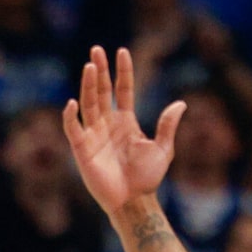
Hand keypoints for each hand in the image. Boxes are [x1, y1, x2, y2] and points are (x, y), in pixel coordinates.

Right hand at [62, 46, 180, 217]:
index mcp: (126, 122)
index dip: (122, 72)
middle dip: (99, 71)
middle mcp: (108, 124)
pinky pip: (73, 129)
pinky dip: (71, 117)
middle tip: (96, 50)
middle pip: (102, 91)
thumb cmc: (148, 178)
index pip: (122, 90)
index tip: (122, 52)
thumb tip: (181, 103)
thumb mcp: (163, 149)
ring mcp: (94, 135)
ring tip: (90, 65)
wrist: (134, 201)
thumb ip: (167, 125)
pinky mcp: (82, 150)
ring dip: (88, 85)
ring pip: (89, 104)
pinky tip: (72, 103)